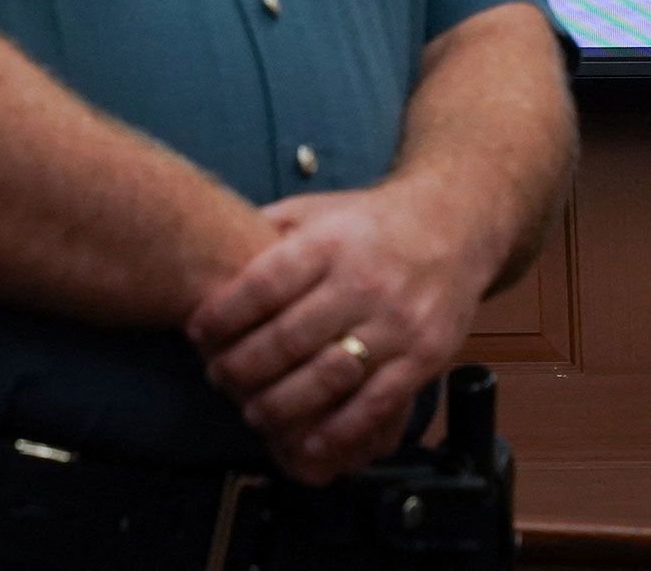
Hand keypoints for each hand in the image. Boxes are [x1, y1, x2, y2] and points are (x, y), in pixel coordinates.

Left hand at [187, 184, 494, 485]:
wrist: (455, 225)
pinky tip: (308, 441)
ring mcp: (397, 323)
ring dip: (280, 405)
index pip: (263, 285)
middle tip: (218, 378)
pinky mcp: (424, 358)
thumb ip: (270, 230)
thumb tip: (210, 253)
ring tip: (253, 412)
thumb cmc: (372, 223)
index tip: (196, 332)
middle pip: (287, 339)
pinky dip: (338, 431)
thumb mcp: (319, 209)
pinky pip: (375, 405)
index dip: (221, 316)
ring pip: (327, 378)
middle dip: (241, 367)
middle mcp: (365, 282)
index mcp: (331, 243)